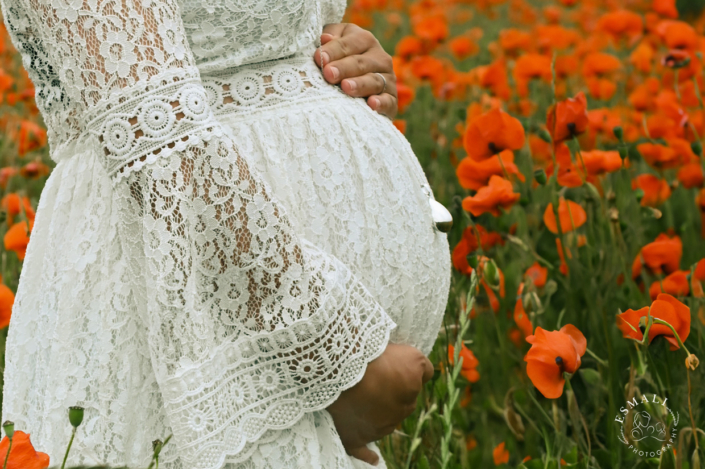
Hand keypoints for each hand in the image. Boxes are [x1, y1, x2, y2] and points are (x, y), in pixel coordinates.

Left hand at [314, 23, 397, 118]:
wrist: (358, 89)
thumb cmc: (338, 62)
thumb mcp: (333, 47)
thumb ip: (329, 42)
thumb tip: (325, 38)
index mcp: (364, 40)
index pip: (348, 44)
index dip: (333, 50)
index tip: (319, 58)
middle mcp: (379, 57)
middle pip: (360, 63)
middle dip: (344, 68)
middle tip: (329, 74)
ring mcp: (388, 78)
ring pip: (374, 81)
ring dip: (360, 84)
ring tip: (345, 87)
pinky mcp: (391, 99)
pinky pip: (388, 101)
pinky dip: (381, 102)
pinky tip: (371, 104)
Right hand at [327, 343, 433, 464]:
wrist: (342, 368)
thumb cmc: (371, 353)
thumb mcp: (408, 351)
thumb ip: (419, 365)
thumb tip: (421, 374)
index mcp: (413, 386)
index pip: (420, 375)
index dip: (405, 366)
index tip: (392, 359)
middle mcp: (402, 408)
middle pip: (403, 399)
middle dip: (392, 389)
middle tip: (372, 374)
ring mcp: (380, 426)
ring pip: (385, 419)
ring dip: (378, 411)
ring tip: (358, 393)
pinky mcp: (358, 437)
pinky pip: (364, 450)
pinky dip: (367, 454)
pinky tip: (372, 458)